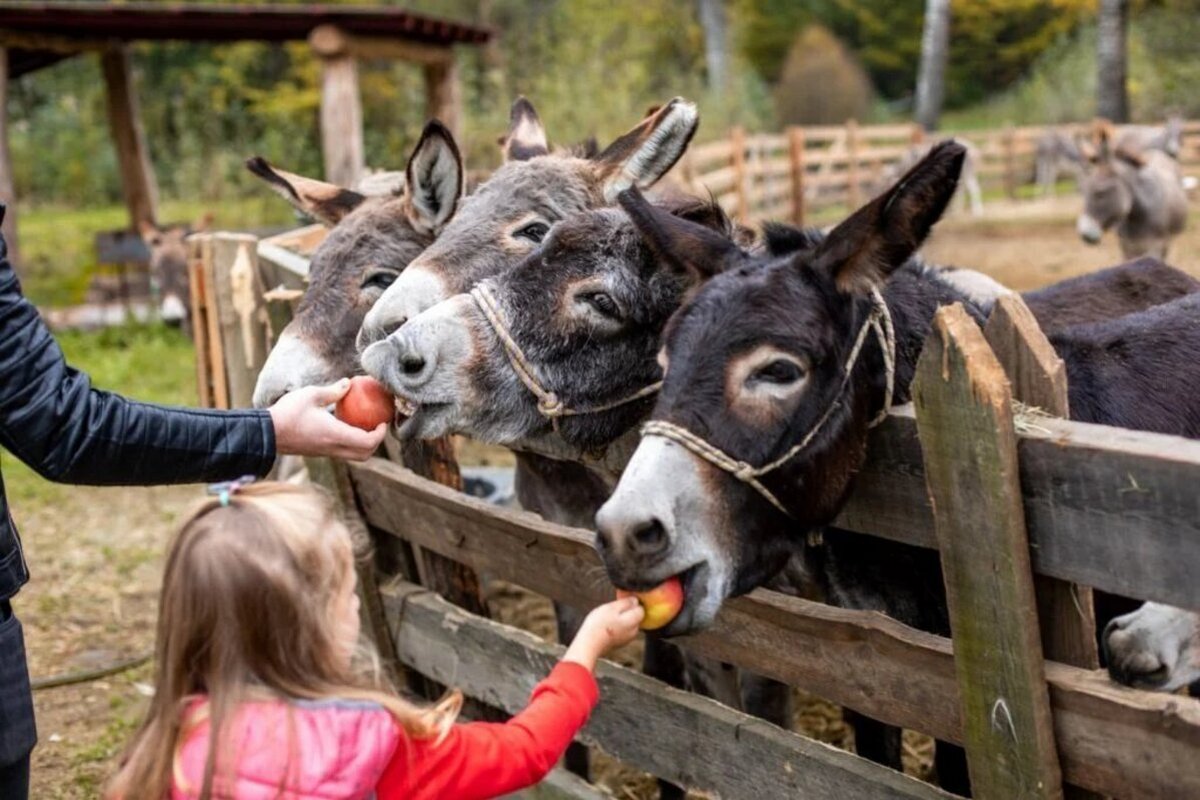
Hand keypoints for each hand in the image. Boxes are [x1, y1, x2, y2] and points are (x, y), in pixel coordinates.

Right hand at [268, 380, 386, 460]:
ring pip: (353, 456)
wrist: (266, 433)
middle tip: (377, 425)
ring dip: (363, 444)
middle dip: (375, 443)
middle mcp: (333, 448)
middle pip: (364, 455)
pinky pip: (342, 452)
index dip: (380, 434)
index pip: (367, 442)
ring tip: (363, 425)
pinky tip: (346, 425)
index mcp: (335, 435)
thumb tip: (349, 383)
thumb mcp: (311, 394)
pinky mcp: (319, 453)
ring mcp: (325, 453)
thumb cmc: (288, 412)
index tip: (382, 421)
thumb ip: (333, 391)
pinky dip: (351, 443)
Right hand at [563, 597, 644, 670]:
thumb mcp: (612, 607)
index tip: (621, 600)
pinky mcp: (619, 643)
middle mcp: (634, 631)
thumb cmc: (599, 625)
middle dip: (626, 611)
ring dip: (621, 619)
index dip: (631, 602)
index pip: (640, 608)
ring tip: (607, 617)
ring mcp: (627, 639)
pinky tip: (606, 626)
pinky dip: (616, 627)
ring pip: (628, 623)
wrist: (589, 644)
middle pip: (635, 616)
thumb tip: (635, 600)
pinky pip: (622, 631)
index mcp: (634, 621)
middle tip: (612, 609)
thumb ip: (626, 603)